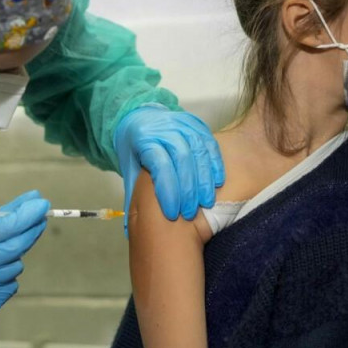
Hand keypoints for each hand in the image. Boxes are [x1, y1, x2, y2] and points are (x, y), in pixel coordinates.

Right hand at [0, 191, 49, 318]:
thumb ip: (4, 214)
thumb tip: (35, 198)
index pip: (5, 226)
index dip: (27, 215)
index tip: (42, 204)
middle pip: (16, 247)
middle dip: (31, 232)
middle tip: (40, 220)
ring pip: (16, 267)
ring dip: (13, 258)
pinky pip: (10, 287)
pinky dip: (7, 278)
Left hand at [114, 107, 224, 226]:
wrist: (138, 117)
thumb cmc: (134, 148)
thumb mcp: (129, 168)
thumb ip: (133, 194)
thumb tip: (131, 229)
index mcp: (143, 138)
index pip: (159, 165)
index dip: (168, 190)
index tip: (172, 213)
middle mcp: (164, 128)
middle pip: (182, 159)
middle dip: (188, 189)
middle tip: (190, 213)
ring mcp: (181, 123)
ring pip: (198, 150)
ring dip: (204, 179)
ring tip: (206, 202)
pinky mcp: (195, 122)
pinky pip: (209, 142)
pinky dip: (215, 163)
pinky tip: (217, 182)